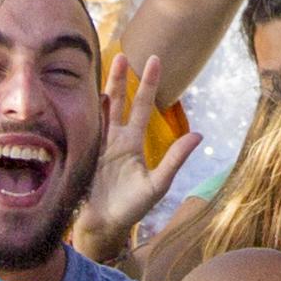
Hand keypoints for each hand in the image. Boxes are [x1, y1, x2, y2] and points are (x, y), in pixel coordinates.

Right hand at [74, 56, 201, 258]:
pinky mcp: (81, 153)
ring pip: (101, 110)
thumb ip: (175, 159)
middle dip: (121, 78)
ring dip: (104, 88)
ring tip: (106, 64)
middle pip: (119, 102)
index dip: (148, 84)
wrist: (104, 226)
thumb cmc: (132, 208)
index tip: (155, 60)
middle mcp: (115, 139)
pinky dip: (84, 110)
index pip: (143, 106)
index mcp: (133, 143)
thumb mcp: (157, 184)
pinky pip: (83, 127)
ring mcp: (96, 144)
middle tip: (124, 54)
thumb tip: (199, 135)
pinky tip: (83, 93)